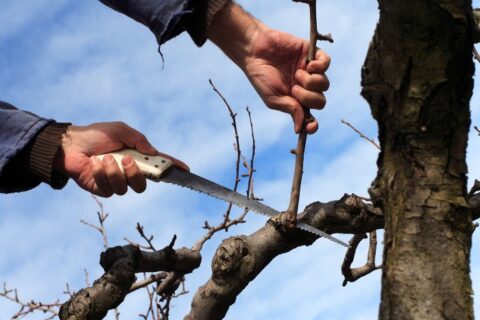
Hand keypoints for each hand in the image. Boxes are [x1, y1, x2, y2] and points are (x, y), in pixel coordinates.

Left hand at [53, 122, 187, 196]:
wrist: (69, 144)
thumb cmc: (96, 134)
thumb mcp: (121, 130)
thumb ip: (139, 139)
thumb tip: (153, 152)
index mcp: (137, 157)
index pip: (158, 165)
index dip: (172, 168)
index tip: (186, 170)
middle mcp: (128, 172)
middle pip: (143, 185)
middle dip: (137, 174)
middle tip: (127, 160)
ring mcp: (115, 182)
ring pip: (125, 188)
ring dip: (114, 172)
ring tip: (104, 158)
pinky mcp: (101, 189)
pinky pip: (108, 188)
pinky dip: (100, 173)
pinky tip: (93, 163)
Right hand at [208, 2, 329, 133]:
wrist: (254, 50)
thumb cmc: (261, 76)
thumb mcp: (273, 98)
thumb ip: (290, 110)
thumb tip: (301, 129)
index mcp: (295, 100)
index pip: (310, 116)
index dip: (313, 124)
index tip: (311, 126)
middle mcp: (305, 87)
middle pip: (320, 101)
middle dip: (309, 98)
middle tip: (294, 89)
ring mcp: (309, 71)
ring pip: (325, 84)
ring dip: (311, 82)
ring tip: (297, 74)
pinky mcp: (311, 54)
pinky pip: (326, 63)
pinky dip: (320, 67)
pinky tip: (308, 66)